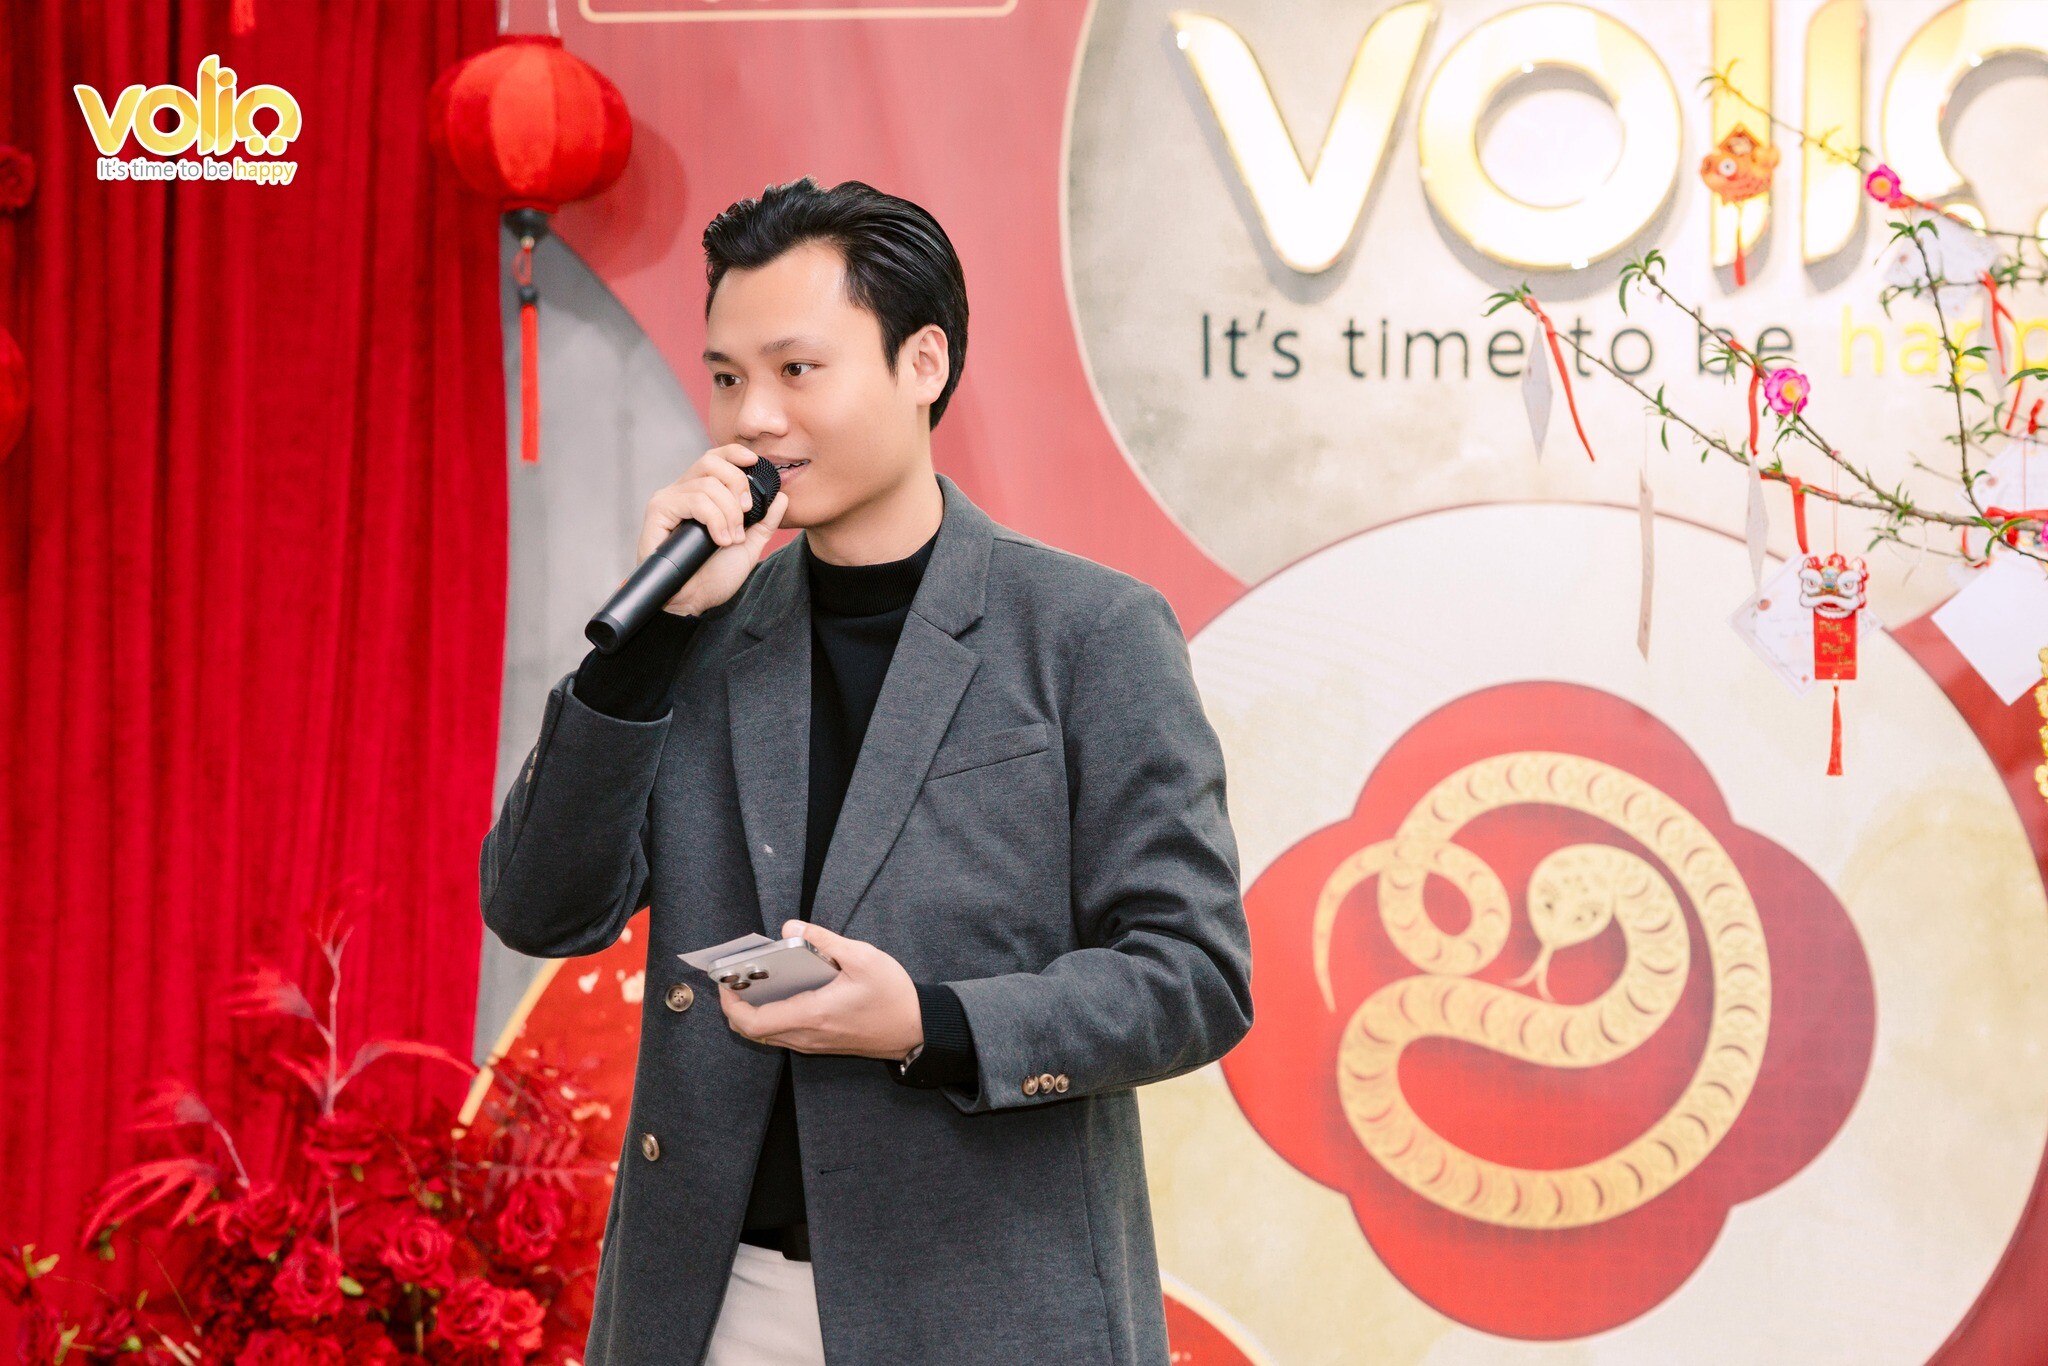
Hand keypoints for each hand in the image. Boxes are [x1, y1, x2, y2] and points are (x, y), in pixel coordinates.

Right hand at [635, 444, 787, 617]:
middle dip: (737, 484)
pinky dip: (713, 518)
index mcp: (702, 494)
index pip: (715, 459)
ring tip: (730, 539)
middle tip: (745, 514)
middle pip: (711, 463)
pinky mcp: (658, 511)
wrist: (693, 601)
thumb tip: (782, 496)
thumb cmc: (713, 576)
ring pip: (706, 484)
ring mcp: (669, 500)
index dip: (734, 453)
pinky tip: (719, 539)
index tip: (755, 461)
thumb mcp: (748, 546)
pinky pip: (692, 499)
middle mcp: (683, 492)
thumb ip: (765, 521)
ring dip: (728, 513)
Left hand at [718, 921, 923, 1059]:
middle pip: (753, 1031)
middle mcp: (806, 1036)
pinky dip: (772, 1014)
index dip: (730, 1004)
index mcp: (812, 1015)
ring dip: (753, 1010)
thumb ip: (824, 940)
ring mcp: (813, 1043)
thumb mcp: (862, 957)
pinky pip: (783, 1033)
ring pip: (767, 1034)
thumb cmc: (892, 996)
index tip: (725, 981)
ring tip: (755, 980)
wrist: (916, 1029)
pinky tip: (782, 990)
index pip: (753, 1022)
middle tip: (736, 978)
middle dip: (736, 1005)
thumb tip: (791, 926)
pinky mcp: (820, 1043)